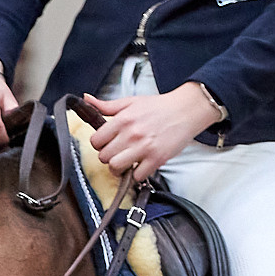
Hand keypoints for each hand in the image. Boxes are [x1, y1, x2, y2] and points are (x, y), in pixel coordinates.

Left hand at [82, 85, 223, 181]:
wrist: (187, 110)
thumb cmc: (159, 107)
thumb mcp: (131, 102)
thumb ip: (107, 105)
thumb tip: (86, 99)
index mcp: (122, 119)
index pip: (95, 141)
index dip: (100, 145)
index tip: (107, 143)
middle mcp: (132, 134)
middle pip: (103, 157)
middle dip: (108, 157)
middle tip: (118, 152)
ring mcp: (144, 147)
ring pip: (115, 168)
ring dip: (119, 168)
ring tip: (126, 161)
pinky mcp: (157, 158)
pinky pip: (137, 176)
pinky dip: (137, 174)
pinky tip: (141, 165)